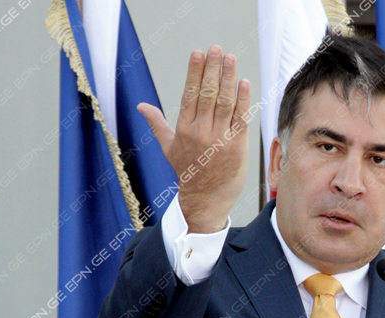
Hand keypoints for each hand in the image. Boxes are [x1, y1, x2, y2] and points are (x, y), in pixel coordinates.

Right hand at [138, 45, 251, 232]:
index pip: (189, 94)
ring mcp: (219, 139)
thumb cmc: (188, 173)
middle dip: (212, 68)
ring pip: (224, 102)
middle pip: (207, 93)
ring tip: (231, 59)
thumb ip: (157, 124)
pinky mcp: (236, 146)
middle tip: (216, 49)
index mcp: (183, 129)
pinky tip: (243, 83)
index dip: (194, 72)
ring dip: (228, 78)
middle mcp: (200, 132)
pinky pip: (240, 118)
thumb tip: (141, 107)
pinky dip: (243, 100)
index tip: (198, 53)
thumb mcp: (168, 148)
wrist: (204, 200)